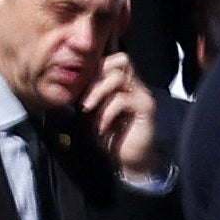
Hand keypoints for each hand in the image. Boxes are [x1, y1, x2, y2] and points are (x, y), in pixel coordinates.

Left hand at [82, 52, 161, 180]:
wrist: (131, 161)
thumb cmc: (111, 136)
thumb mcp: (94, 113)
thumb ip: (89, 96)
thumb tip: (73, 83)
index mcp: (124, 83)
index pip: (114, 59)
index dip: (96, 67)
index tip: (80, 89)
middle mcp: (136, 84)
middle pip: (121, 60)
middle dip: (97, 77)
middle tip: (85, 100)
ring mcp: (143, 94)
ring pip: (119, 77)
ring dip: (98, 94)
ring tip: (89, 112)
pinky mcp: (147, 107)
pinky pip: (123, 99)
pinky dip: (107, 113)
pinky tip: (103, 127)